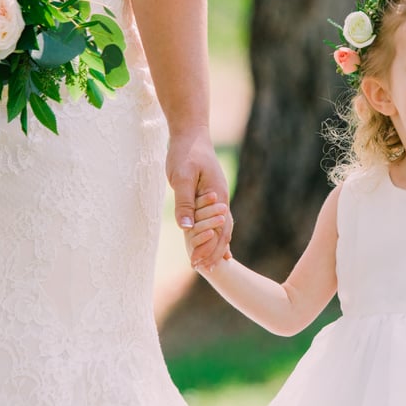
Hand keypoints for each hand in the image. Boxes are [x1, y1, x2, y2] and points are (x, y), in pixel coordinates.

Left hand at [167, 125, 231, 268]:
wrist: (191, 134)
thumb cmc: (185, 153)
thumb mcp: (181, 177)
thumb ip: (184, 203)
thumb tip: (186, 228)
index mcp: (217, 197)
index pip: (217, 230)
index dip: (208, 248)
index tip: (197, 264)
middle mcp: (221, 200)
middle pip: (223, 232)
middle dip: (214, 252)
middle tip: (203, 270)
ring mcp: (218, 198)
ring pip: (222, 228)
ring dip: (216, 246)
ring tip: (210, 264)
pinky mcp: (210, 196)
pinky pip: (216, 220)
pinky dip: (216, 234)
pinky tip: (214, 244)